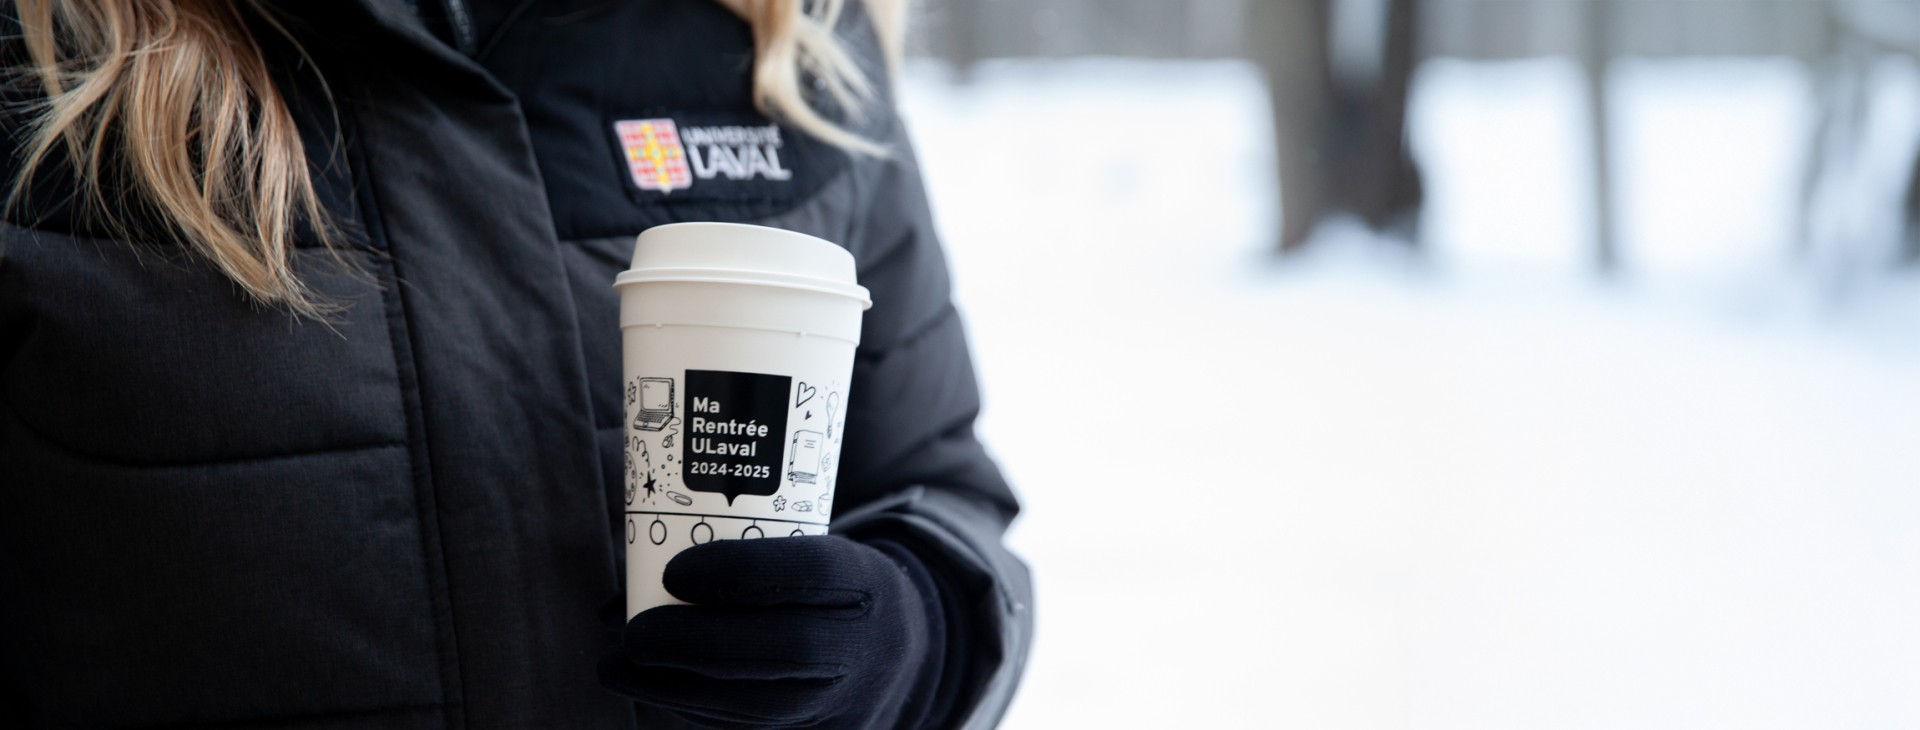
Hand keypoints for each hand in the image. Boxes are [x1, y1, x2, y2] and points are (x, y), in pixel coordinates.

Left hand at [600, 535, 945, 729]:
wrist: (895, 659)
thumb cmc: (828, 594)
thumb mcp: (814, 554)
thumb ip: (743, 553)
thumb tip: (637, 565)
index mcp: (867, 583)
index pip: (814, 571)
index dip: (742, 572)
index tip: (674, 571)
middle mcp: (868, 645)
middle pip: (788, 649)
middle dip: (697, 643)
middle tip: (635, 634)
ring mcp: (846, 701)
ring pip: (762, 705)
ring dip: (676, 687)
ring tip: (619, 665)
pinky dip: (693, 709)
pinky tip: (656, 686)